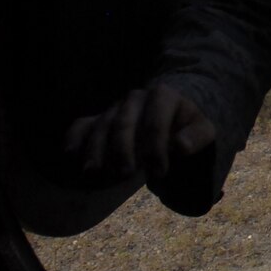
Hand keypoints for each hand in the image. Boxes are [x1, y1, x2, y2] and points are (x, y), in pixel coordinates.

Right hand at [62, 84, 215, 184]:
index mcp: (163, 95)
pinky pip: (81, 126)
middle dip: (122, 150)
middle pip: (123, 123)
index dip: (156, 148)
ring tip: (93, 173)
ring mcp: (114, 107)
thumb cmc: (186, 127)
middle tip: (125, 175)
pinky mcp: (97, 119)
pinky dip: (73, 139)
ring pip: (101, 126)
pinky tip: (69, 155)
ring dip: (96, 150)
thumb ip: (195, 138)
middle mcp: (135, 98)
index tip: (159, 173)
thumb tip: (181, 147)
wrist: (171, 117)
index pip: (156, 122)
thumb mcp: (202, 131)